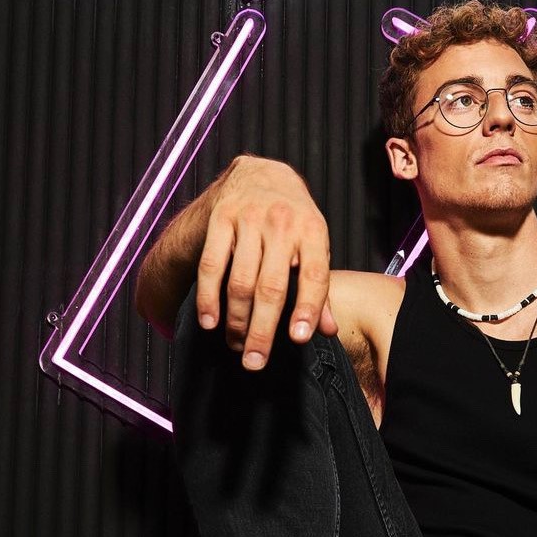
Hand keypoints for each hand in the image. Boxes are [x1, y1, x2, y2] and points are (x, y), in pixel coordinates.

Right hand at [195, 155, 336, 368]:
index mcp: (312, 230)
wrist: (262, 174)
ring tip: (236, 345)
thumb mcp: (314, 245)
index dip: (308, 309)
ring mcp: (249, 220)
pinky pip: (211, 265)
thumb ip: (319, 287)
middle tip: (256, 362)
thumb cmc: (294, 219)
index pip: (314, 275)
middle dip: (263, 330)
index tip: (298, 339)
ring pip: (240, 281)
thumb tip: (328, 330)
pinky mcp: (220, 218)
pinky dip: (209, 298)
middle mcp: (282, 224)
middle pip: (272, 287)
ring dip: (236, 320)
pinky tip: (210, 322)